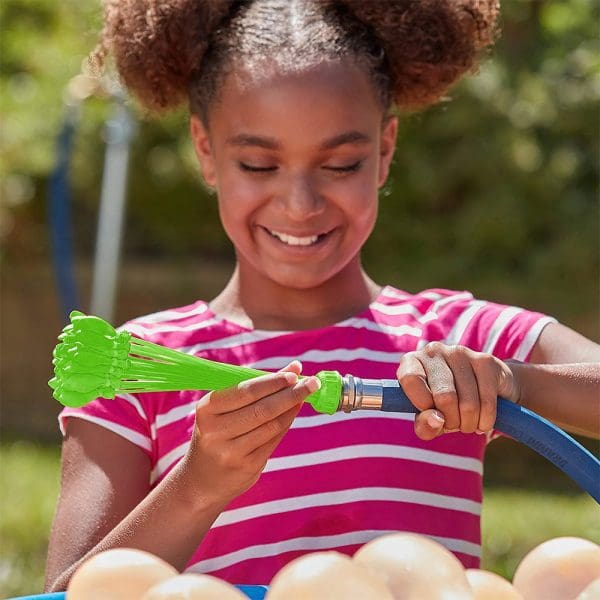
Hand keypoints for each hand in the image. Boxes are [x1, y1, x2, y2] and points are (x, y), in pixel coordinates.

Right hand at [182, 361, 318, 505]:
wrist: (202, 479)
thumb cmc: (218, 432)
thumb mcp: (224, 408)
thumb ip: (257, 386)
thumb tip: (294, 367)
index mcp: (207, 409)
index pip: (246, 391)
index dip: (273, 382)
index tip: (294, 374)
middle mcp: (216, 431)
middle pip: (262, 409)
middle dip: (291, 393)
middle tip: (312, 382)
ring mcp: (231, 452)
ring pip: (272, 425)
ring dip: (293, 407)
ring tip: (307, 394)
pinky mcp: (247, 467)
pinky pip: (274, 439)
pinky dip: (287, 422)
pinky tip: (294, 410)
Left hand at [397, 343, 520, 440]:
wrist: (480, 394)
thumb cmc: (443, 407)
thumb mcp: (428, 421)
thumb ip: (425, 426)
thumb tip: (436, 420)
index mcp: (411, 361)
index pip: (410, 379)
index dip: (423, 404)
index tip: (432, 414)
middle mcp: (434, 351)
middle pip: (444, 396)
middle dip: (451, 421)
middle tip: (453, 424)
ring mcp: (460, 353)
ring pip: (468, 403)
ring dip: (469, 423)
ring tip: (467, 421)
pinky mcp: (485, 360)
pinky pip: (487, 402)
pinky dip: (485, 420)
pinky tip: (482, 419)